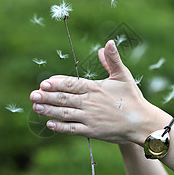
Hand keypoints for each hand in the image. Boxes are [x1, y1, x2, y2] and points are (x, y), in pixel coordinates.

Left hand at [30, 40, 170, 144]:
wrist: (141, 122)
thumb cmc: (132, 98)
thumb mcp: (123, 76)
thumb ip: (112, 60)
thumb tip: (107, 43)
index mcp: (95, 88)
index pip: (71, 83)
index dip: (57, 83)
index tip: (44, 83)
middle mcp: (89, 102)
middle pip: (64, 98)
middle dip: (46, 96)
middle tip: (33, 95)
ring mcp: (89, 117)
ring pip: (64, 113)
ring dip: (48, 110)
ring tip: (36, 107)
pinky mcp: (92, 131)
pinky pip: (72, 129)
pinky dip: (60, 127)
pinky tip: (49, 124)